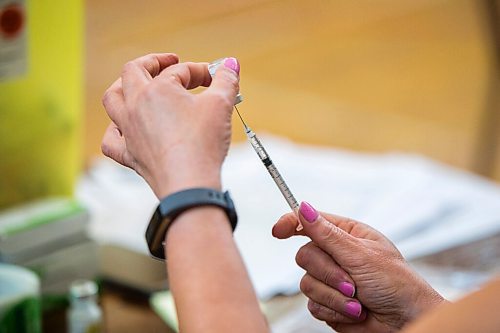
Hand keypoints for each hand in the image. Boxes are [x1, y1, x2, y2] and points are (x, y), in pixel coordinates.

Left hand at [101, 53, 239, 197]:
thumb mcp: (221, 105)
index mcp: (156, 90)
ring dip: (123, 87)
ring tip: (137, 85)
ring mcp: (128, 131)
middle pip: (133, 72)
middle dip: (153, 63)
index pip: (180, 71)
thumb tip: (231, 65)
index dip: (201, 72)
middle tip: (171, 64)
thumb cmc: (202, 145)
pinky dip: (114, 131)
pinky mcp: (129, 155)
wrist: (189, 185)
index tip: (216, 80)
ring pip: (113, 100)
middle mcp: (135, 106)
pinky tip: (123, 129)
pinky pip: (111, 140)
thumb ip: (226, 80)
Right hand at [273, 202, 445, 332]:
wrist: (404, 321)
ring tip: (357, 301)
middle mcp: (336, 255)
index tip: (277, 231)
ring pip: (306, 282)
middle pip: (305, 255)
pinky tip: (353, 312)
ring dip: (333, 295)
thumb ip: (327, 234)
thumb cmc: (395, 283)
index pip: (311, 222)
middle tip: (352, 284)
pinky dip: (333, 310)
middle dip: (328, 273)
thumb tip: (303, 207)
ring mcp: (331, 280)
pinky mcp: (328, 302)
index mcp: (346, 235)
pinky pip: (312, 304)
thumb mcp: (361, 255)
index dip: (291, 223)